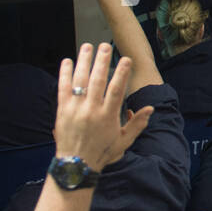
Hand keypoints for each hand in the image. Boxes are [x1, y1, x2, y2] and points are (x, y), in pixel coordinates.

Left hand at [55, 43, 152, 171]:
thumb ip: (137, 124)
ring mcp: (76, 109)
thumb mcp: (124, 141)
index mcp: (108, 117)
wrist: (76, 165)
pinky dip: (64, 74)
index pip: (116, 89)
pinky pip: (63, 88)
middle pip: (98, 80)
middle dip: (102, 61)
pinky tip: (67, 61)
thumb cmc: (102, 153)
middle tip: (105, 46)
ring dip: (83, 62)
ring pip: (80, 80)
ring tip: (87, 47)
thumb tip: (149, 109)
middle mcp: (91, 110)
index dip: (122, 73)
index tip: (126, 60)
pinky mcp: (62, 110)